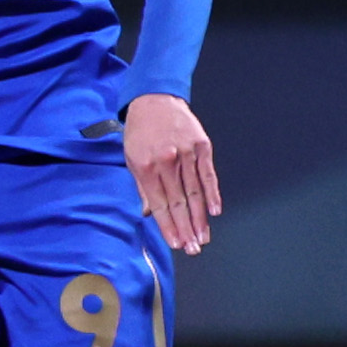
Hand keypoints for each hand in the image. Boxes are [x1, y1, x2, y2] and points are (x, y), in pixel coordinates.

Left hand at [123, 92, 220, 254]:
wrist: (154, 98)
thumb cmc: (141, 130)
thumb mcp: (131, 157)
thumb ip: (142, 187)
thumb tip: (148, 213)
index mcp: (146, 167)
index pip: (159, 204)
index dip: (169, 226)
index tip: (176, 244)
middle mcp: (166, 161)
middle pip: (179, 202)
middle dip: (186, 229)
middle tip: (193, 249)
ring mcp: (186, 153)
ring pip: (195, 192)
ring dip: (200, 218)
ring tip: (204, 238)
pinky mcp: (201, 146)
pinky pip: (208, 174)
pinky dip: (213, 194)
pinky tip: (215, 211)